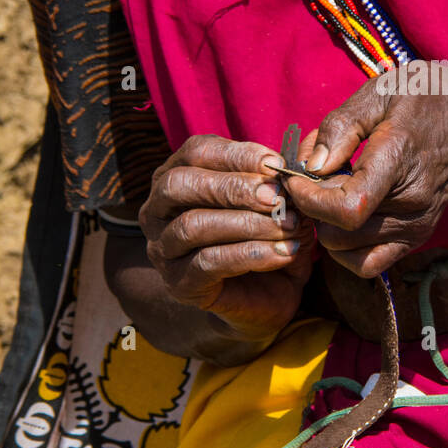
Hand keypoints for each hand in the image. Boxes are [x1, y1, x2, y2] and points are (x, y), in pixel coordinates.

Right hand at [139, 135, 313, 343]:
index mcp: (178, 175)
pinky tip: (284, 253)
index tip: (276, 164)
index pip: (196, 151)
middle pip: (180, 184)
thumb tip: (286, 171)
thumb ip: (277, 183)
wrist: (269, 295)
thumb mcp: (279, 204)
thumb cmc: (269, 236)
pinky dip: (251, 254)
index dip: (236, 154)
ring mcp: (162, 248)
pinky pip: (208, 263)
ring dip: (247, 223)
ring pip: (193, 225)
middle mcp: (158, 209)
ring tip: (289, 227)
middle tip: (277, 197)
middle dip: (233, 187)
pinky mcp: (178, 283)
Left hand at [284, 66, 447, 276]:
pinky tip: (344, 215)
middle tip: (312, 174)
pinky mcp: (415, 239)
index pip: (345, 209)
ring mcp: (415, 227)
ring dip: (324, 225)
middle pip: (337, 233)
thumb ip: (341, 126)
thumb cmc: (428, 100)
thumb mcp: (383, 91)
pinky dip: (344, 247)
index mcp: (399, 162)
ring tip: (331, 190)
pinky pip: (366, 264)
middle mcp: (411, 205)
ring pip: (344, 251)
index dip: (307, 198)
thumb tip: (310, 166)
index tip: (294, 175)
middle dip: (310, 205)